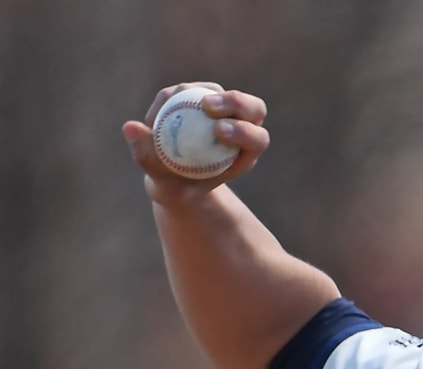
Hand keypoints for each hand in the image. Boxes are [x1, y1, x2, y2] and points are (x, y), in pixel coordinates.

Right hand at [122, 82, 269, 207]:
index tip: (219, 131)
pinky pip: (186, 90)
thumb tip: (130, 127)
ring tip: (160, 117)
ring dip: (191, 95)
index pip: (257, 138)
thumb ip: (150, 161)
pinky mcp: (199, 96)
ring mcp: (223, 108)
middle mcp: (242, 126)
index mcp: (248, 152)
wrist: (173, 178)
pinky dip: (168, 100)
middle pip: (252, 107)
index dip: (244, 131)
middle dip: (235, 102)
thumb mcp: (166, 186)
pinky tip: (153, 118)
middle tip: (206, 106)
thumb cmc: (178, 188)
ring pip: (215, 91)